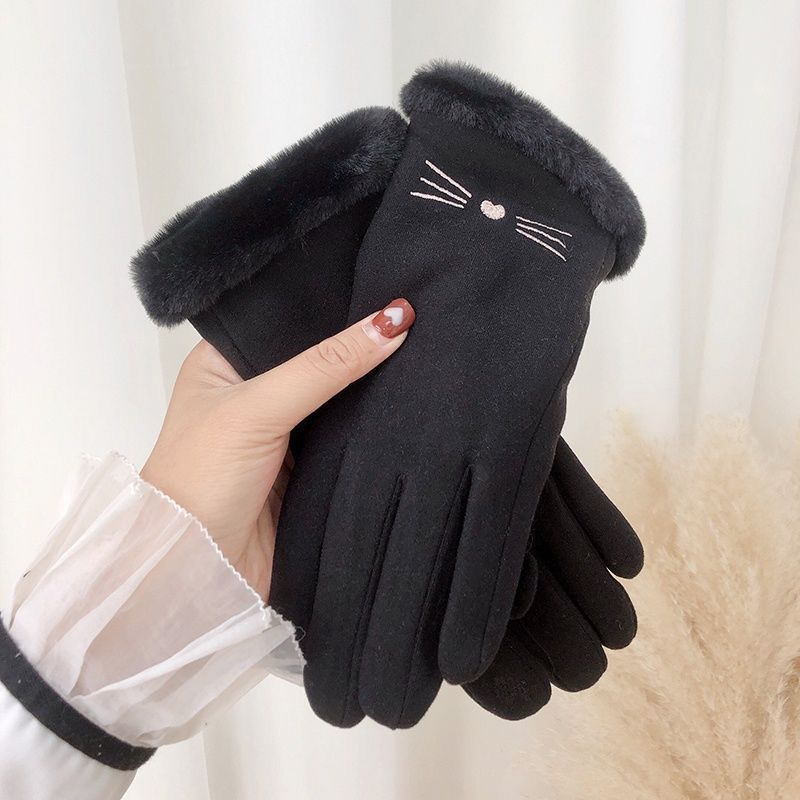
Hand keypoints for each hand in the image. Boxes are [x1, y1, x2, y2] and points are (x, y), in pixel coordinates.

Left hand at [141, 300, 414, 599]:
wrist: (202, 571)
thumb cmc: (202, 478)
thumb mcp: (259, 408)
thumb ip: (325, 366)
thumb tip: (392, 322)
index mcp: (226, 361)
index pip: (286, 317)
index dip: (329, 302)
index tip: (381, 279)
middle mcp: (255, 390)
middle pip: (316, 357)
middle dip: (357, 343)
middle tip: (415, 308)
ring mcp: (284, 431)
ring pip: (337, 396)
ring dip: (370, 384)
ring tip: (424, 341)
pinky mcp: (308, 466)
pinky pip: (349, 434)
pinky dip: (373, 423)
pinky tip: (409, 394)